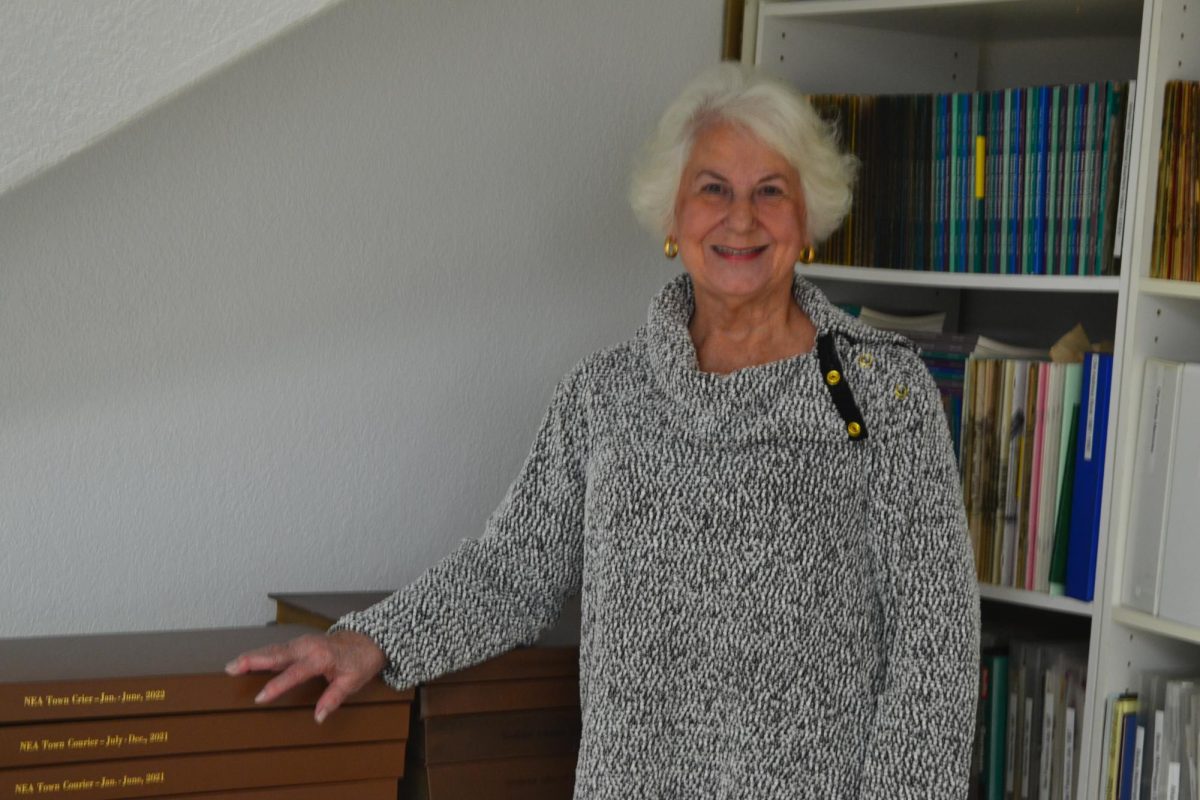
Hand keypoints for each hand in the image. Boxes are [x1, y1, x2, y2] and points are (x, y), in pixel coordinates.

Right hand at [225, 630, 386, 723]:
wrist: (365, 640)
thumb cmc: (358, 662)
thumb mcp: (352, 682)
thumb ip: (333, 698)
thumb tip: (319, 717)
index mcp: (321, 657)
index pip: (295, 673)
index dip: (277, 685)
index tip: (260, 697)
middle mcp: (307, 647)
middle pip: (277, 654)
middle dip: (253, 661)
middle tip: (232, 668)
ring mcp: (301, 643)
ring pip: (272, 650)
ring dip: (251, 657)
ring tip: (231, 665)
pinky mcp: (297, 644)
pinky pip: (276, 649)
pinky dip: (259, 654)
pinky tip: (245, 661)